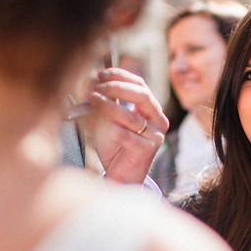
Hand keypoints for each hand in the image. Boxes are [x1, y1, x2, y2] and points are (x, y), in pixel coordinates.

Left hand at [86, 68, 168, 184]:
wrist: (120, 176)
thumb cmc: (116, 146)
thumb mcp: (111, 119)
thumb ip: (108, 101)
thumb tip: (93, 80)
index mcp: (151, 109)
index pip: (140, 84)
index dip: (121, 76)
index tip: (101, 74)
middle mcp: (158, 120)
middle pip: (142, 96)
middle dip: (117, 88)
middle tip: (97, 87)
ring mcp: (155, 136)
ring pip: (132, 116)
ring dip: (109, 106)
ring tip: (92, 100)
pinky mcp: (147, 151)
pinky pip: (125, 135)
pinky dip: (109, 129)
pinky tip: (97, 126)